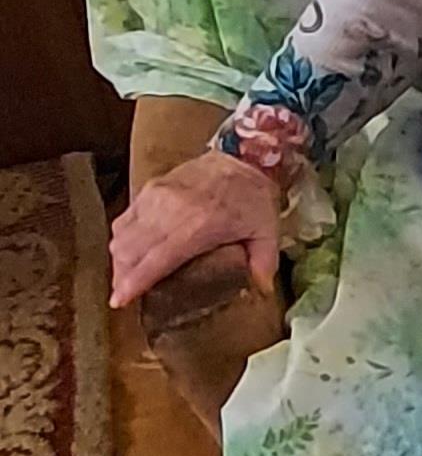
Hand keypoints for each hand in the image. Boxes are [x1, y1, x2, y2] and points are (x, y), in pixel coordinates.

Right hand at [109, 150, 281, 309]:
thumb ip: (264, 264)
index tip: (119, 300)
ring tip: (123, 276)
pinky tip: (128, 250)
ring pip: (122, 234)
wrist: (241, 155)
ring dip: (119, 258)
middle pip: (130, 250)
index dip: (134, 282)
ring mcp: (156, 197)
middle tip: (122, 294)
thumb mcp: (267, 232)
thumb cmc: (254, 197)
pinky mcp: (151, 187)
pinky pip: (125, 217)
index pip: (155, 260)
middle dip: (121, 276)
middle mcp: (168, 211)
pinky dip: (122, 237)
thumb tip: (262, 291)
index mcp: (196, 227)